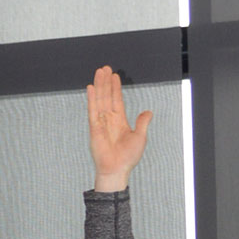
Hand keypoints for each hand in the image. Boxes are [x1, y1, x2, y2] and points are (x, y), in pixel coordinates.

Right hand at [87, 65, 151, 192]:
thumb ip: (142, 122)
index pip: (117, 100)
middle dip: (106, 82)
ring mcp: (101, 123)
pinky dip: (92, 98)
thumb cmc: (128, 158)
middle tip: (105, 68)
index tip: (115, 76)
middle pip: (107, 96)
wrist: (117, 170)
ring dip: (99, 85)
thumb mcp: (140, 137)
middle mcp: (109, 120)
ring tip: (99, 71)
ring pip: (100, 99)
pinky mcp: (94, 128)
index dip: (116, 88)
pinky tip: (91, 87)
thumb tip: (148, 112)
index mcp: (119, 121)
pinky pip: (92, 110)